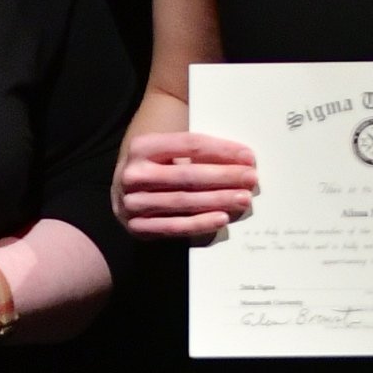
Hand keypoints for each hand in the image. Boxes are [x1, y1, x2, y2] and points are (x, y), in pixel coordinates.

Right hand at [113, 128, 257, 239]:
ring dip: (217, 200)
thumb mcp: (167, 149)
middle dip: (224, 176)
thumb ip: (196, 150)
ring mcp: (132, 203)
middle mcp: (133, 174)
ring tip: (243, 198)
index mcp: (142, 146)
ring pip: (183, 201)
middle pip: (187, 175)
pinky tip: (221, 218)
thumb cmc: (155, 165)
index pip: (190, 145)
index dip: (222, 150)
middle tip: (251, 178)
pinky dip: (200, 223)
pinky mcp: (137, 227)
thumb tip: (242, 160)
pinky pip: (174, 226)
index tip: (248, 157)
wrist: (121, 189)